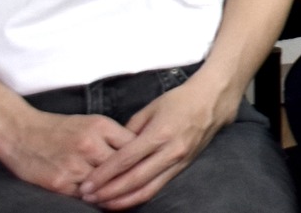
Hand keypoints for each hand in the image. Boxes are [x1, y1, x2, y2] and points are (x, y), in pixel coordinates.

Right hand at [0, 107, 130, 198]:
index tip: (147, 163)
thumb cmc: (59, 129)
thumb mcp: (90, 123)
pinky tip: (99, 198)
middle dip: (130, 175)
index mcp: (100, 126)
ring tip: (123, 195)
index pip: (133, 145)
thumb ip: (112, 136)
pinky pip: (85, 196)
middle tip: (140, 183)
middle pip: (121, 167)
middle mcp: (89, 144)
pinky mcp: (60, 183)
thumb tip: (137, 151)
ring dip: (112, 190)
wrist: (20, 134)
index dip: (141, 156)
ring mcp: (74, 165)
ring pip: (105, 184)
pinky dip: (94, 198)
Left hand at [77, 74, 234, 208]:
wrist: (213, 100)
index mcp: (159, 133)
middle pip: (134, 179)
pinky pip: (158, 187)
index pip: (125, 159)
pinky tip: (125, 201)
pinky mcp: (183, 167)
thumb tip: (114, 148)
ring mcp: (178, 161)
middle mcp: (170, 151)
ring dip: (122, 200)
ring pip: (147, 189)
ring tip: (103, 204)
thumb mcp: (151, 107)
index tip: (87, 184)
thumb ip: (130, 129)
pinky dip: (139, 197)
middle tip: (88, 197)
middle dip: (108, 192)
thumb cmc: (180, 99)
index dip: (103, 174)